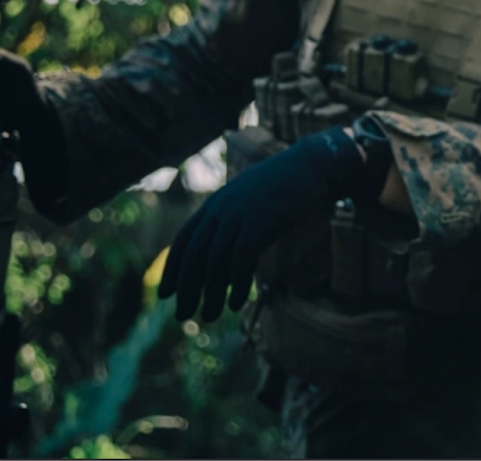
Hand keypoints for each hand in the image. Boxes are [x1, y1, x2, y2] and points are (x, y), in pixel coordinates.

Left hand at [157, 128, 379, 321]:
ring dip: (210, 294)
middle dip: (185, 288)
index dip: (171, 268)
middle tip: (181, 315)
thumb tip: (225, 261)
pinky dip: (235, 285)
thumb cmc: (287, 185)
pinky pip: (240, 259)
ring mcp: (240, 214)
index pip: (183, 239)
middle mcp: (222, 208)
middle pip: (193, 255)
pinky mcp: (260, 221)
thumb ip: (235, 226)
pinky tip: (236, 303)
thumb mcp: (252, 202)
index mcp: (216, 203)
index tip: (165, 293)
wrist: (314, 165)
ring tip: (209, 316)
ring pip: (214, 262)